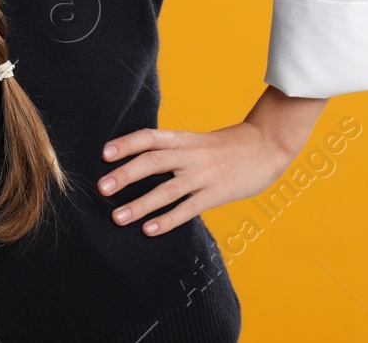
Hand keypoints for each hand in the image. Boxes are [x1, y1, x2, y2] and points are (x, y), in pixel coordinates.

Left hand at [97, 121, 296, 235]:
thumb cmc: (224, 146)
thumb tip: (134, 162)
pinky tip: (149, 230)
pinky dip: (168, 220)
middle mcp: (190, 155)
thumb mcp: (194, 140)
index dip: (126, 144)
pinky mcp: (216, 194)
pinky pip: (188, 208)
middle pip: (153, 162)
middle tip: (101, 188)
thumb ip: (169, 149)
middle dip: (125, 175)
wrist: (266, 146)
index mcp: (182, 138)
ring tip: (117, 217)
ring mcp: (203, 175)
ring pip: (167, 190)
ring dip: (140, 204)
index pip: (149, 137)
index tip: (104, 154)